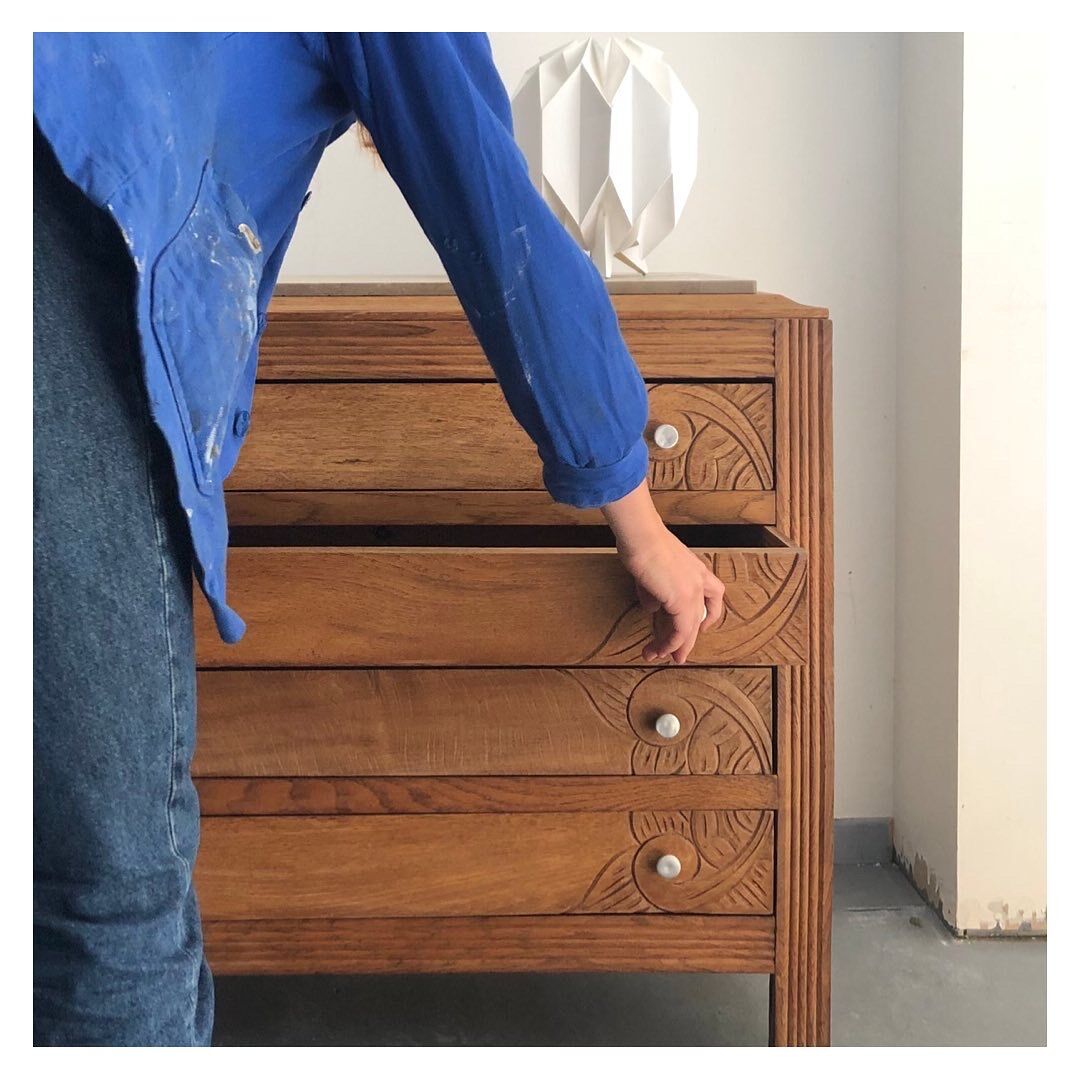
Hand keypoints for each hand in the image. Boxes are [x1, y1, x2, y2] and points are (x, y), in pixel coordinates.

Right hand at [601, 480, 725, 664]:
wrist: (642, 536)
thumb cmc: (643, 544)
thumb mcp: (652, 571)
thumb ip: (654, 591)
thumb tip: (652, 607)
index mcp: (697, 570)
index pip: (713, 595)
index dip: (709, 614)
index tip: (699, 627)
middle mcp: (700, 582)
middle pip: (700, 618)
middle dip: (688, 640)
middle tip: (678, 656)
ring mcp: (693, 592)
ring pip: (689, 628)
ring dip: (674, 646)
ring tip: (659, 657)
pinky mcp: (681, 601)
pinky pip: (679, 631)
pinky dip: (668, 643)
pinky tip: (657, 648)